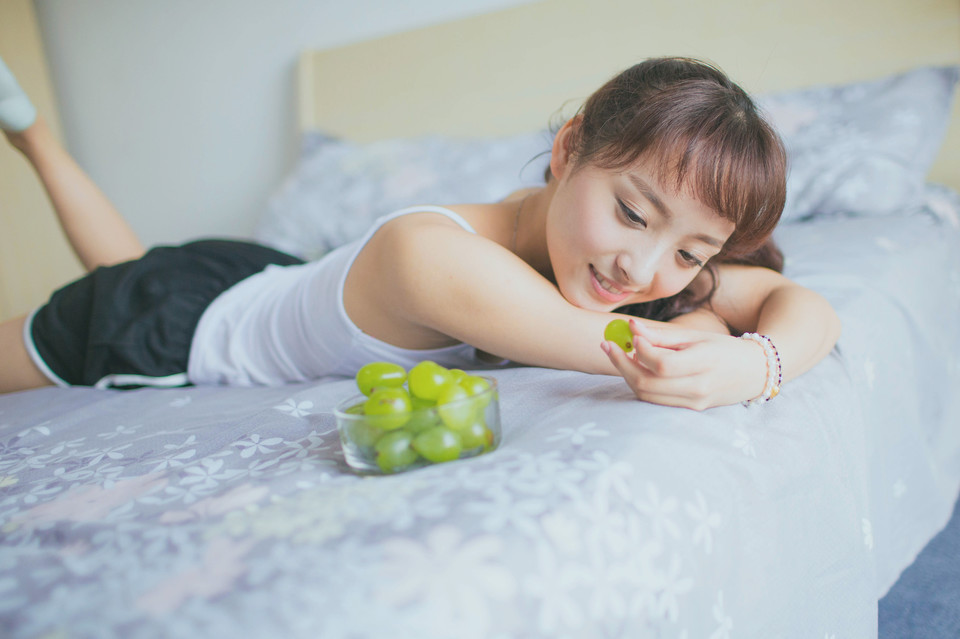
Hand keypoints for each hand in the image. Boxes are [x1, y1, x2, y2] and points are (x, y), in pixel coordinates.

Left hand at [601, 319, 767, 409]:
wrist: (755, 372)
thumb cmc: (724, 349)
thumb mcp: (696, 336)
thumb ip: (662, 335)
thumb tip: (631, 327)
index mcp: (704, 363)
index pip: (662, 363)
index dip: (640, 350)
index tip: (630, 336)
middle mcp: (699, 387)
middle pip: (648, 383)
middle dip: (622, 364)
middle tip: (608, 345)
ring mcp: (694, 402)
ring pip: (647, 395)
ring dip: (628, 376)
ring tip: (621, 355)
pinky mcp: (690, 410)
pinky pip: (656, 401)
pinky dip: (642, 385)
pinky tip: (638, 369)